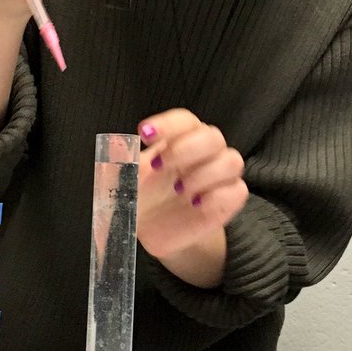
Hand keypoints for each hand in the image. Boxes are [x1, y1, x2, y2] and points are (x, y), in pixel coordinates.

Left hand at [136, 109, 248, 285]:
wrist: (156, 229)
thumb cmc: (142, 195)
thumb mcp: (125, 179)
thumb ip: (121, 162)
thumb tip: (115, 145)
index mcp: (180, 139)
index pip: (184, 121)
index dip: (168, 124)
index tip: (143, 134)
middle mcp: (205, 152)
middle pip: (212, 136)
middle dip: (186, 149)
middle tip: (159, 166)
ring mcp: (220, 176)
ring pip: (232, 160)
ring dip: (204, 174)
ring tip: (180, 190)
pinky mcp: (229, 200)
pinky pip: (237, 191)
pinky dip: (217, 197)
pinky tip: (196, 204)